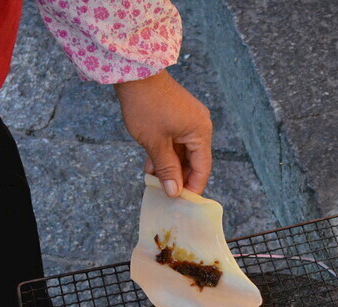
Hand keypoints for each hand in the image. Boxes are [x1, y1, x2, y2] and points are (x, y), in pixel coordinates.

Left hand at [114, 70, 212, 196]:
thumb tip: (174, 192)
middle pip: (194, 160)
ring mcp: (189, 119)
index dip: (192, 187)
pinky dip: (166, 153)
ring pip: (182, 151)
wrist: (135, 72)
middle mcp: (200, 126)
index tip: (181, 202)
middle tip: (165, 193)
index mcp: (201, 132)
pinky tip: (152, 164)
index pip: (202, 168)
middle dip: (178, 177)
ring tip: (154, 179)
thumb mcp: (155, 143)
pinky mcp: (178, 115)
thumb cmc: (146, 107)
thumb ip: (167, 169)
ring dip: (169, 166)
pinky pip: (176, 140)